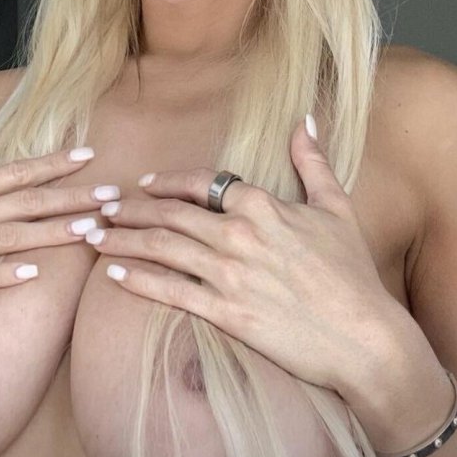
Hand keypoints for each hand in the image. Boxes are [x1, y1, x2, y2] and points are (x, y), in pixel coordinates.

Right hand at [0, 138, 113, 338]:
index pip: (14, 172)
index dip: (52, 163)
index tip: (87, 155)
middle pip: (23, 202)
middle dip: (69, 196)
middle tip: (110, 193)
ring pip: (10, 236)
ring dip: (51, 233)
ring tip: (89, 229)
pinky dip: (5, 274)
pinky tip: (35, 275)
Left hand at [83, 117, 398, 394]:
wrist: (364, 337)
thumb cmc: (352, 274)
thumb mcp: (336, 208)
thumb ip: (312, 162)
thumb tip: (304, 120)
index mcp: (263, 204)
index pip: (201, 182)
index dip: (166, 183)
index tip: (142, 185)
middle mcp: (239, 234)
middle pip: (170, 213)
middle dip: (129, 209)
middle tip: (100, 208)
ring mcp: (230, 274)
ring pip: (162, 248)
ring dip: (122, 238)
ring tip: (93, 236)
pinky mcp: (226, 313)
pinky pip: (170, 291)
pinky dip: (137, 280)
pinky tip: (114, 274)